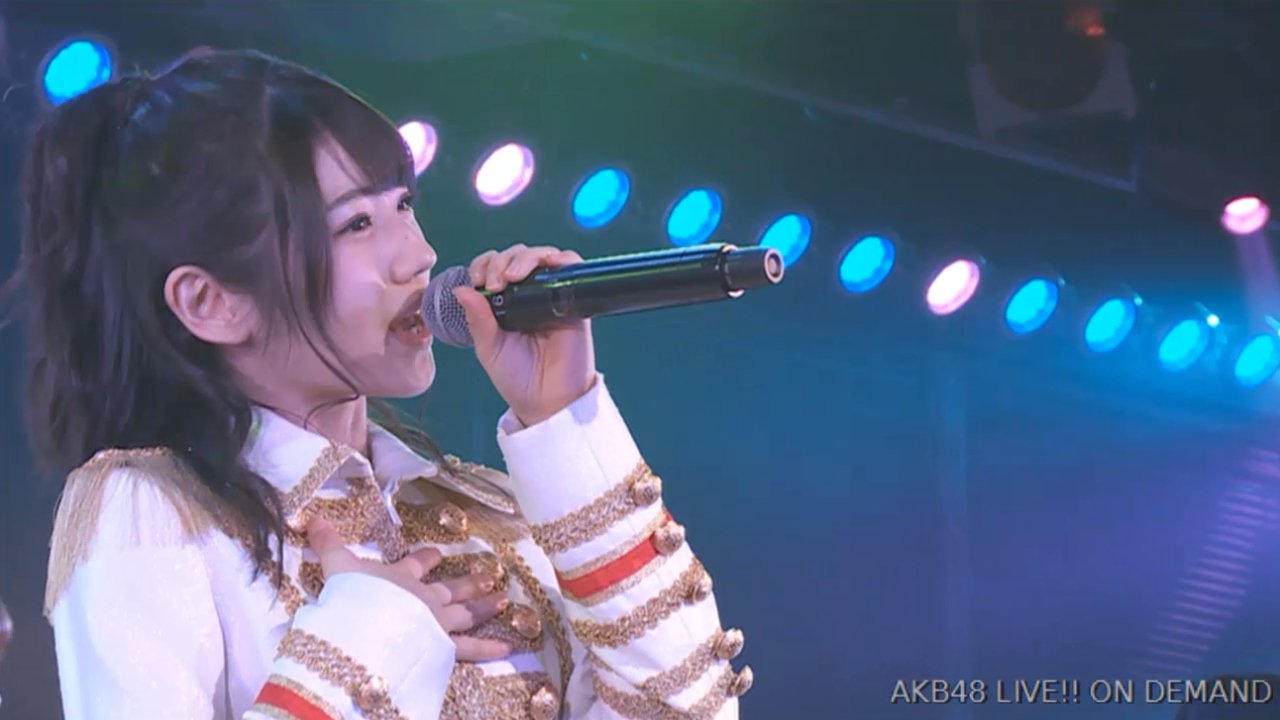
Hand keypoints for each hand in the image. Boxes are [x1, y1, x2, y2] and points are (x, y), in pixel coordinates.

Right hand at [307, 518, 511, 661]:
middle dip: (468, 582)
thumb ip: (328, 544)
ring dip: (485, 606)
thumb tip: (312, 518)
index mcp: (400, 578)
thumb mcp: (337, 567)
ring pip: (466, 613)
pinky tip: (509, 647)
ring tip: (503, 600)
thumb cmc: (350, 598)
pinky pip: (470, 648)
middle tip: (489, 575)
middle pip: (449, 588)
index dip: (426, 558)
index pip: (415, 564)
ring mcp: (435, 621)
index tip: (438, 552)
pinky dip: (489, 648)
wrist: (364, 628)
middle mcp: (423, 598)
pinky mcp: (442, 647)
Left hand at [453, 244, 596, 425]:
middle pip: (517, 256)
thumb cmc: (518, 378)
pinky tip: (548, 264)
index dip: (485, 265)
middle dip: (502, 260)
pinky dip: (563, 258)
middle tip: (496, 282)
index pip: (494, 267)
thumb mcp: (489, 348)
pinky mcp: (575, 301)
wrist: (547, 401)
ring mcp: (552, 296)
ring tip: (514, 276)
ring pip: (542, 256)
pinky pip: (573, 268)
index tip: (478, 280)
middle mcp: (529, 294)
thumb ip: (478, 319)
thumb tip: (460, 290)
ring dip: (526, 257)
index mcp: (504, 302)